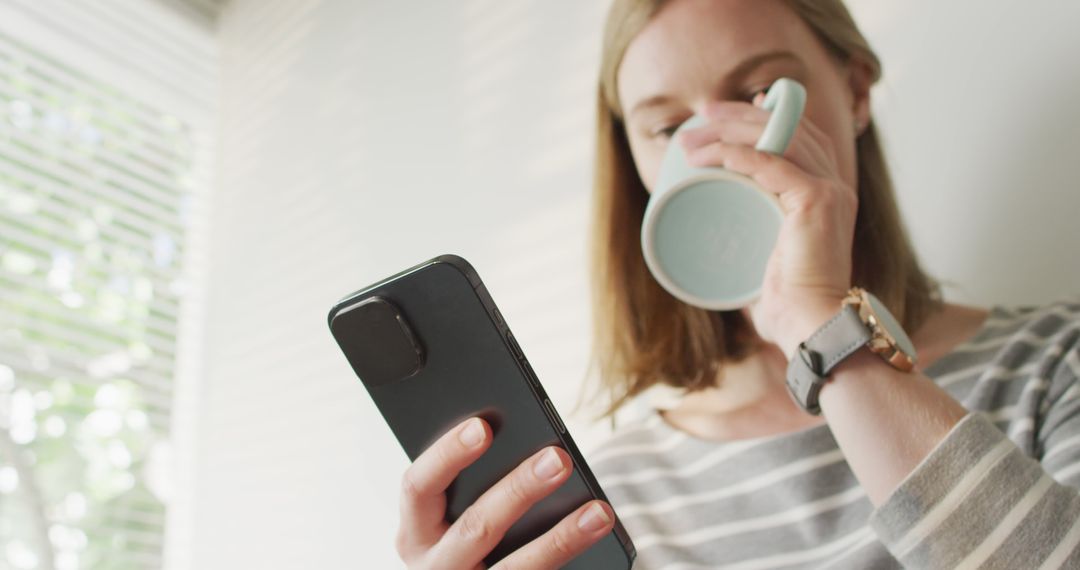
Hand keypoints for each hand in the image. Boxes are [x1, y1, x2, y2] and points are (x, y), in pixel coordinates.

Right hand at [395, 417, 614, 568]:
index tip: (482, 426)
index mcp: (415, 532)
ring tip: (598, 512)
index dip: (447, 454)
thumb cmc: (467, 536)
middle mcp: (435, 567)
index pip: (418, 486)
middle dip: (519, 490)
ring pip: (515, 568)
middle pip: (475, 527)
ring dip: (561, 538)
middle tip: (558, 458)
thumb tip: (527, 446)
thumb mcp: (453, 515)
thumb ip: (473, 484)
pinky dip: (567, 558)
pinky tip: (596, 538)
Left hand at [678, 97, 855, 354]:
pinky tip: (706, 155)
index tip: (721, 116)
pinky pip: (770, 162)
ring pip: (777, 138)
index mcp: (827, 194)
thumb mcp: (768, 262)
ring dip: (728, 132)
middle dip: (740, 116)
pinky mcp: (818, 200)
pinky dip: (735, 154)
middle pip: (788, 127)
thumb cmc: (789, 306)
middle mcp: (835, 185)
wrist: (812, 328)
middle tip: (701, 117)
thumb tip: (714, 252)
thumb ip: (751, 249)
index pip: (800, 135)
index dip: (763, 116)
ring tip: (691, 137)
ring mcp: (830, 190)